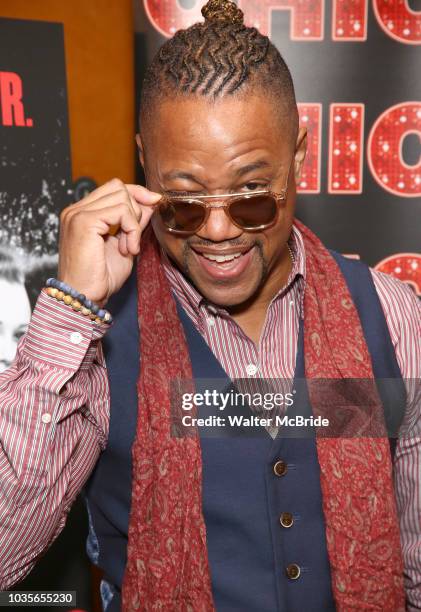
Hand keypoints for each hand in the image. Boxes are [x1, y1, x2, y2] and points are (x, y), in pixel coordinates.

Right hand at [58, 178, 160, 304]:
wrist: (85, 298)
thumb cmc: (101, 278)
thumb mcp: (125, 244)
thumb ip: (134, 222)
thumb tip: (151, 201)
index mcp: (82, 214)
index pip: (113, 188)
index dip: (137, 194)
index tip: (154, 204)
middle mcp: (76, 210)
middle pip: (118, 187)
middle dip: (137, 209)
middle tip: (135, 239)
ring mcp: (78, 214)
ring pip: (121, 196)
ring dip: (134, 223)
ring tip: (129, 248)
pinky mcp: (84, 221)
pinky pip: (121, 211)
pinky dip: (132, 229)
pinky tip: (128, 249)